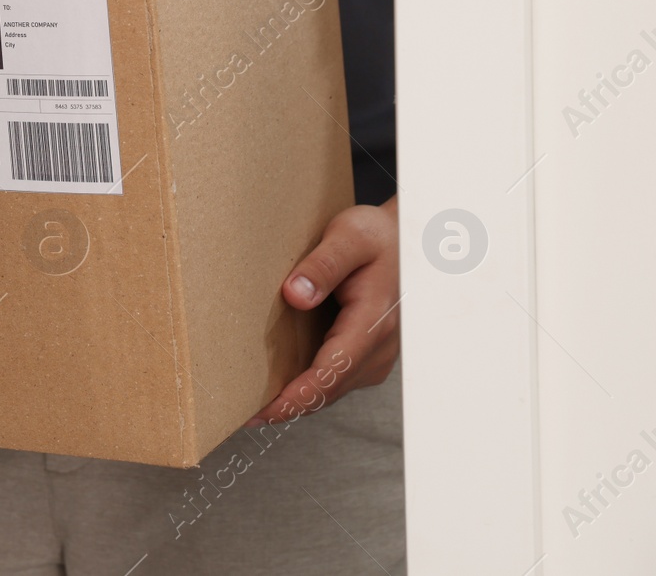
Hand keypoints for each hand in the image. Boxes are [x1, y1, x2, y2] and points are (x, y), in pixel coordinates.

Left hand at [246, 195, 399, 425]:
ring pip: (334, 389)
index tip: (267, 411)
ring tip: (257, 409)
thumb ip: (323, 265)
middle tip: (246, 418)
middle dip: (290, 406)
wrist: (409, 239)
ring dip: (300, 401)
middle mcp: (380, 346)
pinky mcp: (369, 354)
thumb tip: (295, 294)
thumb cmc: (377, 236)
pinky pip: (338, 379)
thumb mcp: (349, 237)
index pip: (332, 370)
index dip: (298, 395)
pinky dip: (312, 389)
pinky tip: (283, 388)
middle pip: (330, 389)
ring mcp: (377, 354)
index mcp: (373, 320)